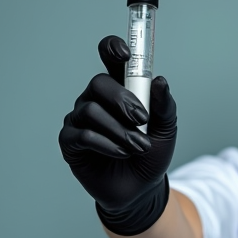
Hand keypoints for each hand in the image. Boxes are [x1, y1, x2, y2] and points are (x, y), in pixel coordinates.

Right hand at [58, 35, 176, 235]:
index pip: (110, 59)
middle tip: (142, 118)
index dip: (112, 49)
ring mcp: (80, 120)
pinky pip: (83, 135)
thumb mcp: (167, 130)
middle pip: (98, 83)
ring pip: (91, 111)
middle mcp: (96, 100)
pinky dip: (107, 144)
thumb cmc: (151, 154)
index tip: (125, 53)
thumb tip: (160, 80)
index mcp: (120, 89)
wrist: (141, 188)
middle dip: (122, 99)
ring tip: (139, 146)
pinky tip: (122, 154)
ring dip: (120, 130)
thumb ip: (165, 105)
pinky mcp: (70, 142)